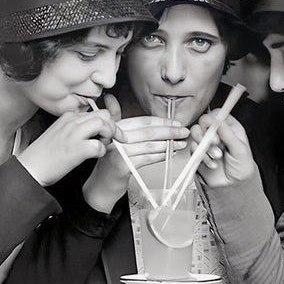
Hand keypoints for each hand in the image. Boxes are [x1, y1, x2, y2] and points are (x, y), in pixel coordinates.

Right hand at [18, 104, 117, 187]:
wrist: (31, 167)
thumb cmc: (44, 155)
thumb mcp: (59, 133)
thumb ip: (75, 128)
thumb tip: (94, 131)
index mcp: (68, 117)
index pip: (96, 111)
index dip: (106, 122)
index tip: (107, 133)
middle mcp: (72, 122)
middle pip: (103, 115)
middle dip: (112, 127)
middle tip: (112, 140)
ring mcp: (74, 134)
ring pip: (103, 124)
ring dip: (109, 136)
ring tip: (102, 146)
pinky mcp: (77, 149)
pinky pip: (99, 145)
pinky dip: (101, 152)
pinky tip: (94, 157)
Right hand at [82, 97, 189, 212]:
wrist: (100, 186)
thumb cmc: (110, 162)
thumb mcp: (111, 137)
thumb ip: (115, 119)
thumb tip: (112, 98)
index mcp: (115, 127)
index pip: (143, 121)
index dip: (162, 121)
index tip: (176, 123)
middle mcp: (115, 137)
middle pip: (148, 131)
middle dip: (169, 131)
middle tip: (184, 132)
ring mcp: (118, 151)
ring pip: (149, 145)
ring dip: (168, 144)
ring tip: (181, 144)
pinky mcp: (122, 165)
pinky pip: (146, 158)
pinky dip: (160, 156)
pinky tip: (170, 155)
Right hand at [190, 112, 255, 187]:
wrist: (233, 188)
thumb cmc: (242, 170)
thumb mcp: (240, 150)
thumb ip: (228, 134)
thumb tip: (218, 120)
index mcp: (231, 129)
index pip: (218, 115)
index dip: (214, 119)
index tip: (215, 128)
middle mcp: (218, 134)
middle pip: (204, 122)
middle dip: (208, 134)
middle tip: (216, 143)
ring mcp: (207, 143)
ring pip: (196, 134)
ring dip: (205, 146)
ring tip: (217, 157)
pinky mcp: (199, 153)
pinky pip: (193, 148)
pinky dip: (202, 157)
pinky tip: (212, 163)